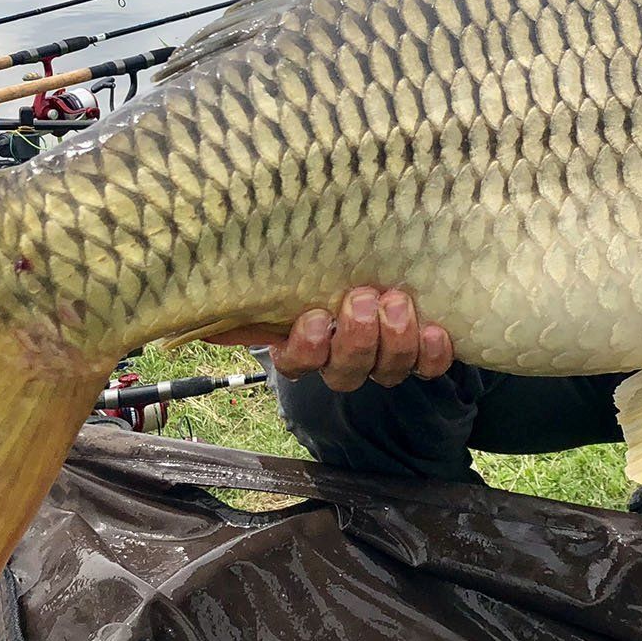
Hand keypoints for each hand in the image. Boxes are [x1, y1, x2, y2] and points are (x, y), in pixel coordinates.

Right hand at [220, 287, 452, 391]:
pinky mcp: (420, 356)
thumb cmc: (328, 269)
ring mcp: (383, 361)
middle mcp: (342, 360)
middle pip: (345, 371)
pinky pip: (429, 369)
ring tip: (396, 302)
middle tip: (360, 300)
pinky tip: (435, 330)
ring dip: (393, 340)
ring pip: (387, 371)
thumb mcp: (292, 270)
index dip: (305, 348)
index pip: (297, 363)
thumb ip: (259, 284)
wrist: (379, 270)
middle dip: (355, 338)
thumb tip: (206, 291)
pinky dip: (432, 353)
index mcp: (304, 346)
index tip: (314, 318)